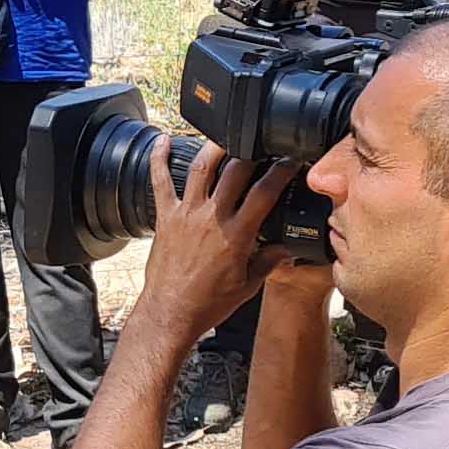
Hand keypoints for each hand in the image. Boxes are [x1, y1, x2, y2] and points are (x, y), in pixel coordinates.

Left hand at [128, 142, 298, 340]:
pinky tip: (161, 141)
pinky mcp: (165, 217)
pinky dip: (159, 159)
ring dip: (215, 148)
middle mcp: (212, 218)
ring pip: (201, 168)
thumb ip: (268, 262)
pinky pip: (160, 181)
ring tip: (226, 135)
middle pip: (235, 171)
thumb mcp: (248, 286)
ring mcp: (187, 214)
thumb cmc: (209, 303)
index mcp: (237, 234)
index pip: (265, 192)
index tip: (290, 159)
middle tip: (260, 142)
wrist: (171, 313)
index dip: (280, 171)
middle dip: (251, 151)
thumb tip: (287, 250)